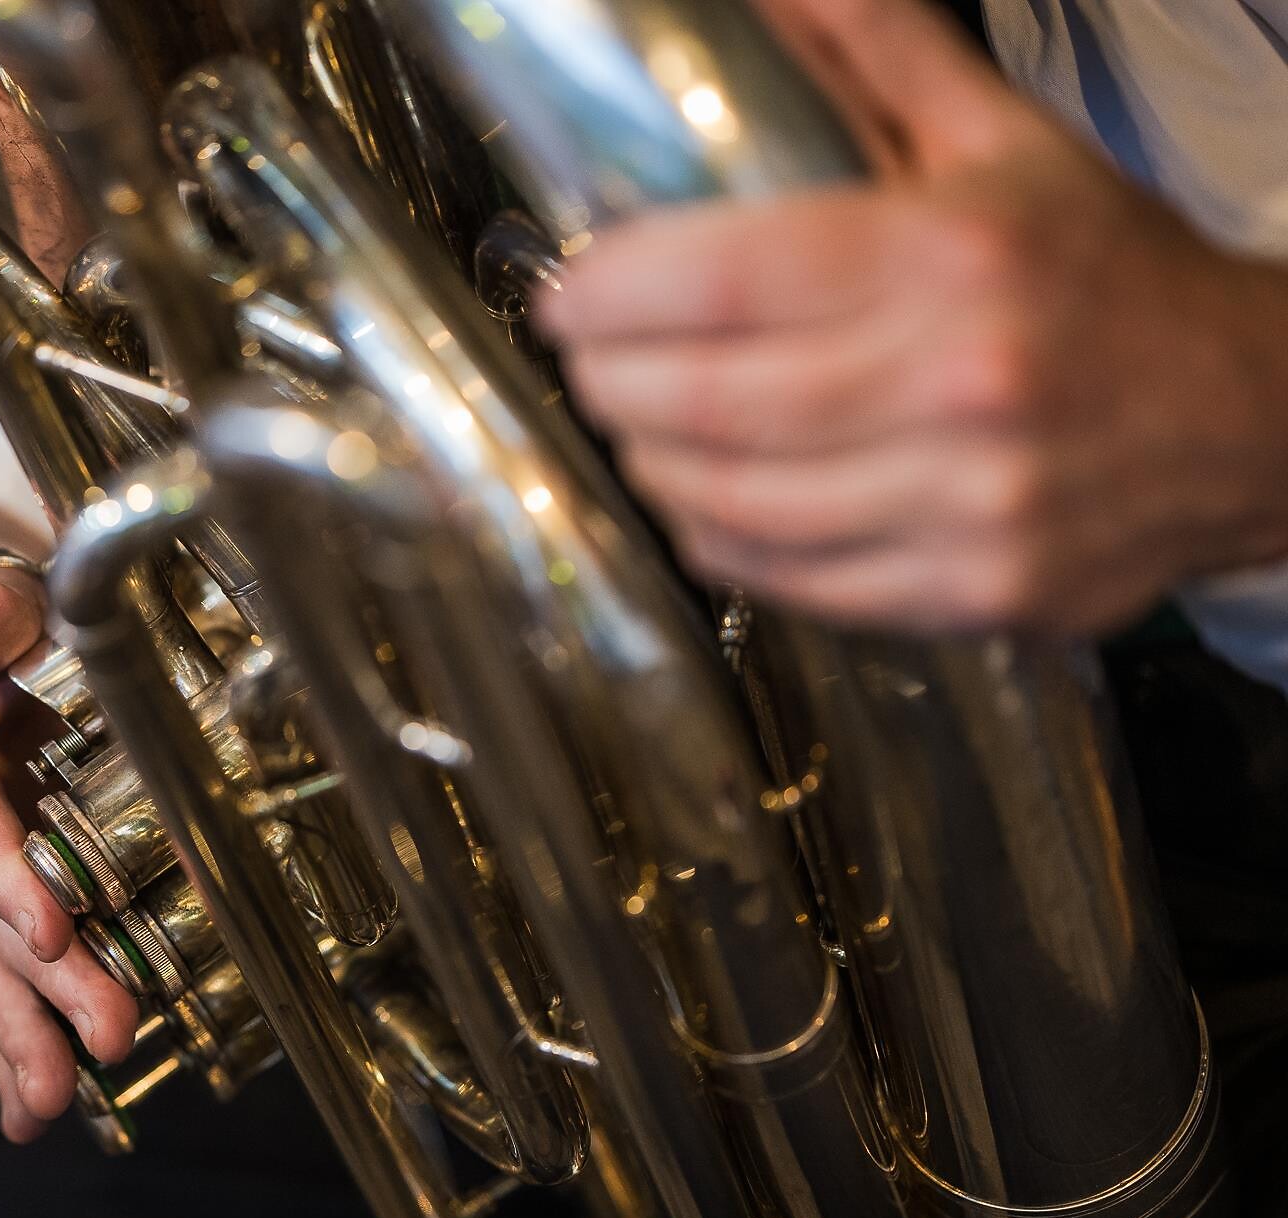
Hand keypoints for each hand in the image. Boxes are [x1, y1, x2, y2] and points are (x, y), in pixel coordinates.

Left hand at [539, 0, 1287, 634]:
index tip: (566, 296)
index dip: (613, 293)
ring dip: (652, 464)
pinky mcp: (969, 592)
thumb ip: (882, 56)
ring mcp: (967, 504)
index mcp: (953, 256)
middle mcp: (959, 383)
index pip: (724, 277)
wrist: (1247, 415)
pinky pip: (790, 578)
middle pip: (708, 402)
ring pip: (733, 501)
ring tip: (632, 426)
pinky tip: (698, 500)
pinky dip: (717, 539)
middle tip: (587, 363)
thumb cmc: (1108, 276)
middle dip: (611, 384)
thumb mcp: (1004, 143)